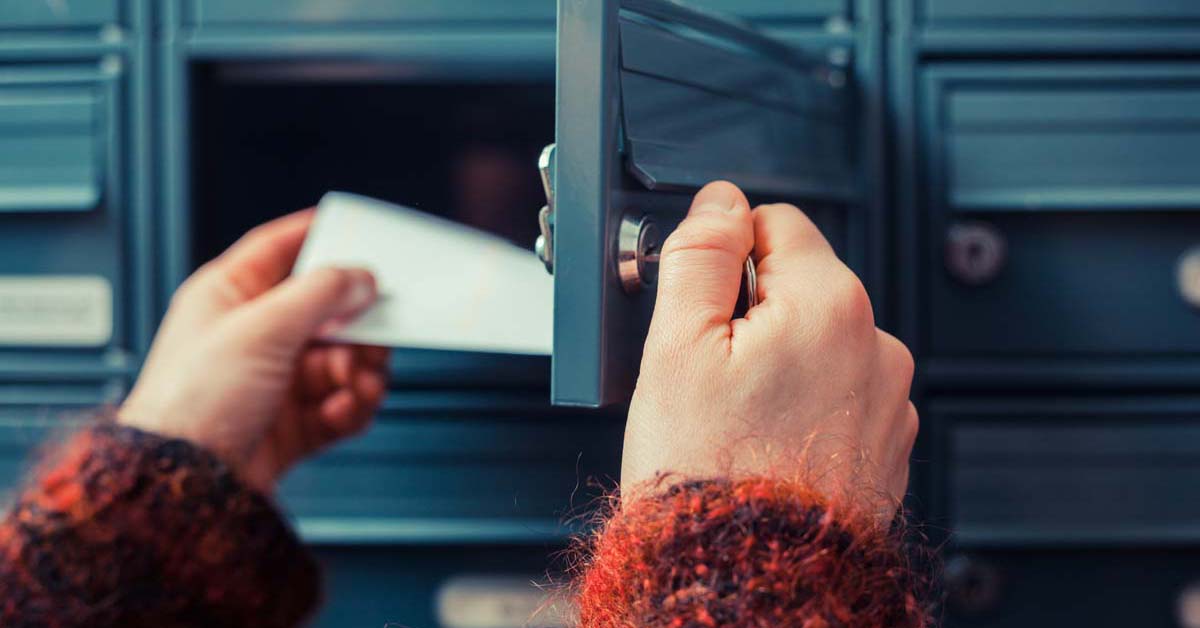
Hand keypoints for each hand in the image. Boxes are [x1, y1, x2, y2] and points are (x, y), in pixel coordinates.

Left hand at [120, 210, 390, 492]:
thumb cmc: (192, 403)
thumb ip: (320, 294)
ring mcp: (274, 382)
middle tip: (377, 332)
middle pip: (325, 312)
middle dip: (357, 326)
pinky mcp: (292, 424)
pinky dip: (352, 407)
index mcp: (229, 298)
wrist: (186, 484)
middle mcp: (253, 336)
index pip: (279, 250)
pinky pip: (341, 405)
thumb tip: (360, 277)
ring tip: (361, 381)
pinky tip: (345, 409)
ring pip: (341, 361)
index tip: (357, 230)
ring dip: (361, 370)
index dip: (317, 235)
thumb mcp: (262, 329)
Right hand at [622, 182, 916, 516]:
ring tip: (739, 416)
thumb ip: (701, 254)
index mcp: (830, 304)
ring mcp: (888, 400)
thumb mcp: (676, 347)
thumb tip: (720, 202)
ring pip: (819, 341)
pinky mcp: (886, 444)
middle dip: (751, 313)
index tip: (702, 306)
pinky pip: (840, 394)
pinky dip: (805, 405)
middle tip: (710, 374)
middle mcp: (878, 345)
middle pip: (800, 284)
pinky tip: (767, 440)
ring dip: (780, 360)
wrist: (748, 576)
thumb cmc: (708, 473)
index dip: (725, 256)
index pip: (776, 222)